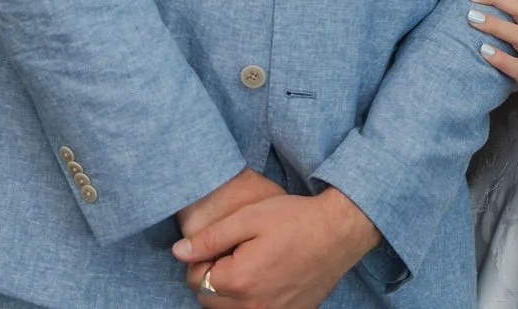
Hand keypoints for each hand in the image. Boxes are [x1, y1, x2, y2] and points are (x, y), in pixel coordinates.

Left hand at [172, 188, 378, 307]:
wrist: (338, 232)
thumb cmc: (294, 219)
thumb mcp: (248, 218)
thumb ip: (210, 237)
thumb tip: (179, 252)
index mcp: (238, 280)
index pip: (195, 279)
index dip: (202, 258)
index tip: (221, 242)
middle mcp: (252, 306)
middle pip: (208, 299)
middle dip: (212, 276)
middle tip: (233, 251)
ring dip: (229, 292)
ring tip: (248, 264)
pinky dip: (251, 300)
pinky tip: (265, 278)